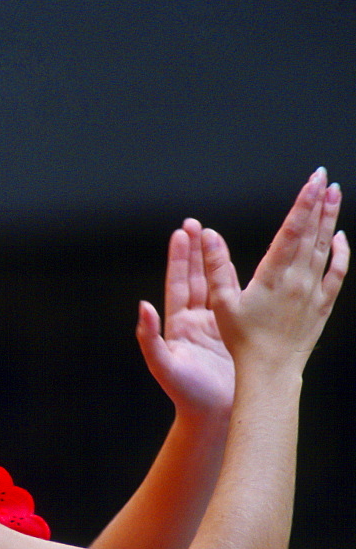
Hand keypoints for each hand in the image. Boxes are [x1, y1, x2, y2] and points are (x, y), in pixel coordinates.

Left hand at [137, 217, 235, 418]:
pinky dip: (237, 282)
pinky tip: (240, 265)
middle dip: (195, 251)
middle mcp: (196, 322)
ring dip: (214, 261)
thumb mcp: (164, 365)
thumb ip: (149, 337)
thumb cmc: (187, 395)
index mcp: (178, 326)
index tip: (181, 233)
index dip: (180, 259)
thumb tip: (142, 306)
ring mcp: (216, 327)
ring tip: (214, 236)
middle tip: (194, 222)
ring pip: (215, 286)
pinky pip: (236, 301)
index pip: (178, 284)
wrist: (216, 416)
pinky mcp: (235, 334)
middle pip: (195, 278)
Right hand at [201, 168, 348, 373]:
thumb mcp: (222, 303)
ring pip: (326, 248)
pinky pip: (337, 273)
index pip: (292, 230)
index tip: (312, 181)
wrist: (270, 371)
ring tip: (335, 194)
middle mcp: (298, 280)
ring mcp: (313, 292)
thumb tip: (207, 235)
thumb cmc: (242, 340)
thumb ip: (215, 266)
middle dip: (319, 202)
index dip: (303, 203)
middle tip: (325, 177)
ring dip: (330, 219)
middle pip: (313, 233)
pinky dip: (341, 253)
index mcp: (273, 276)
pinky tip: (340, 238)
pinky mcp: (322, 305)